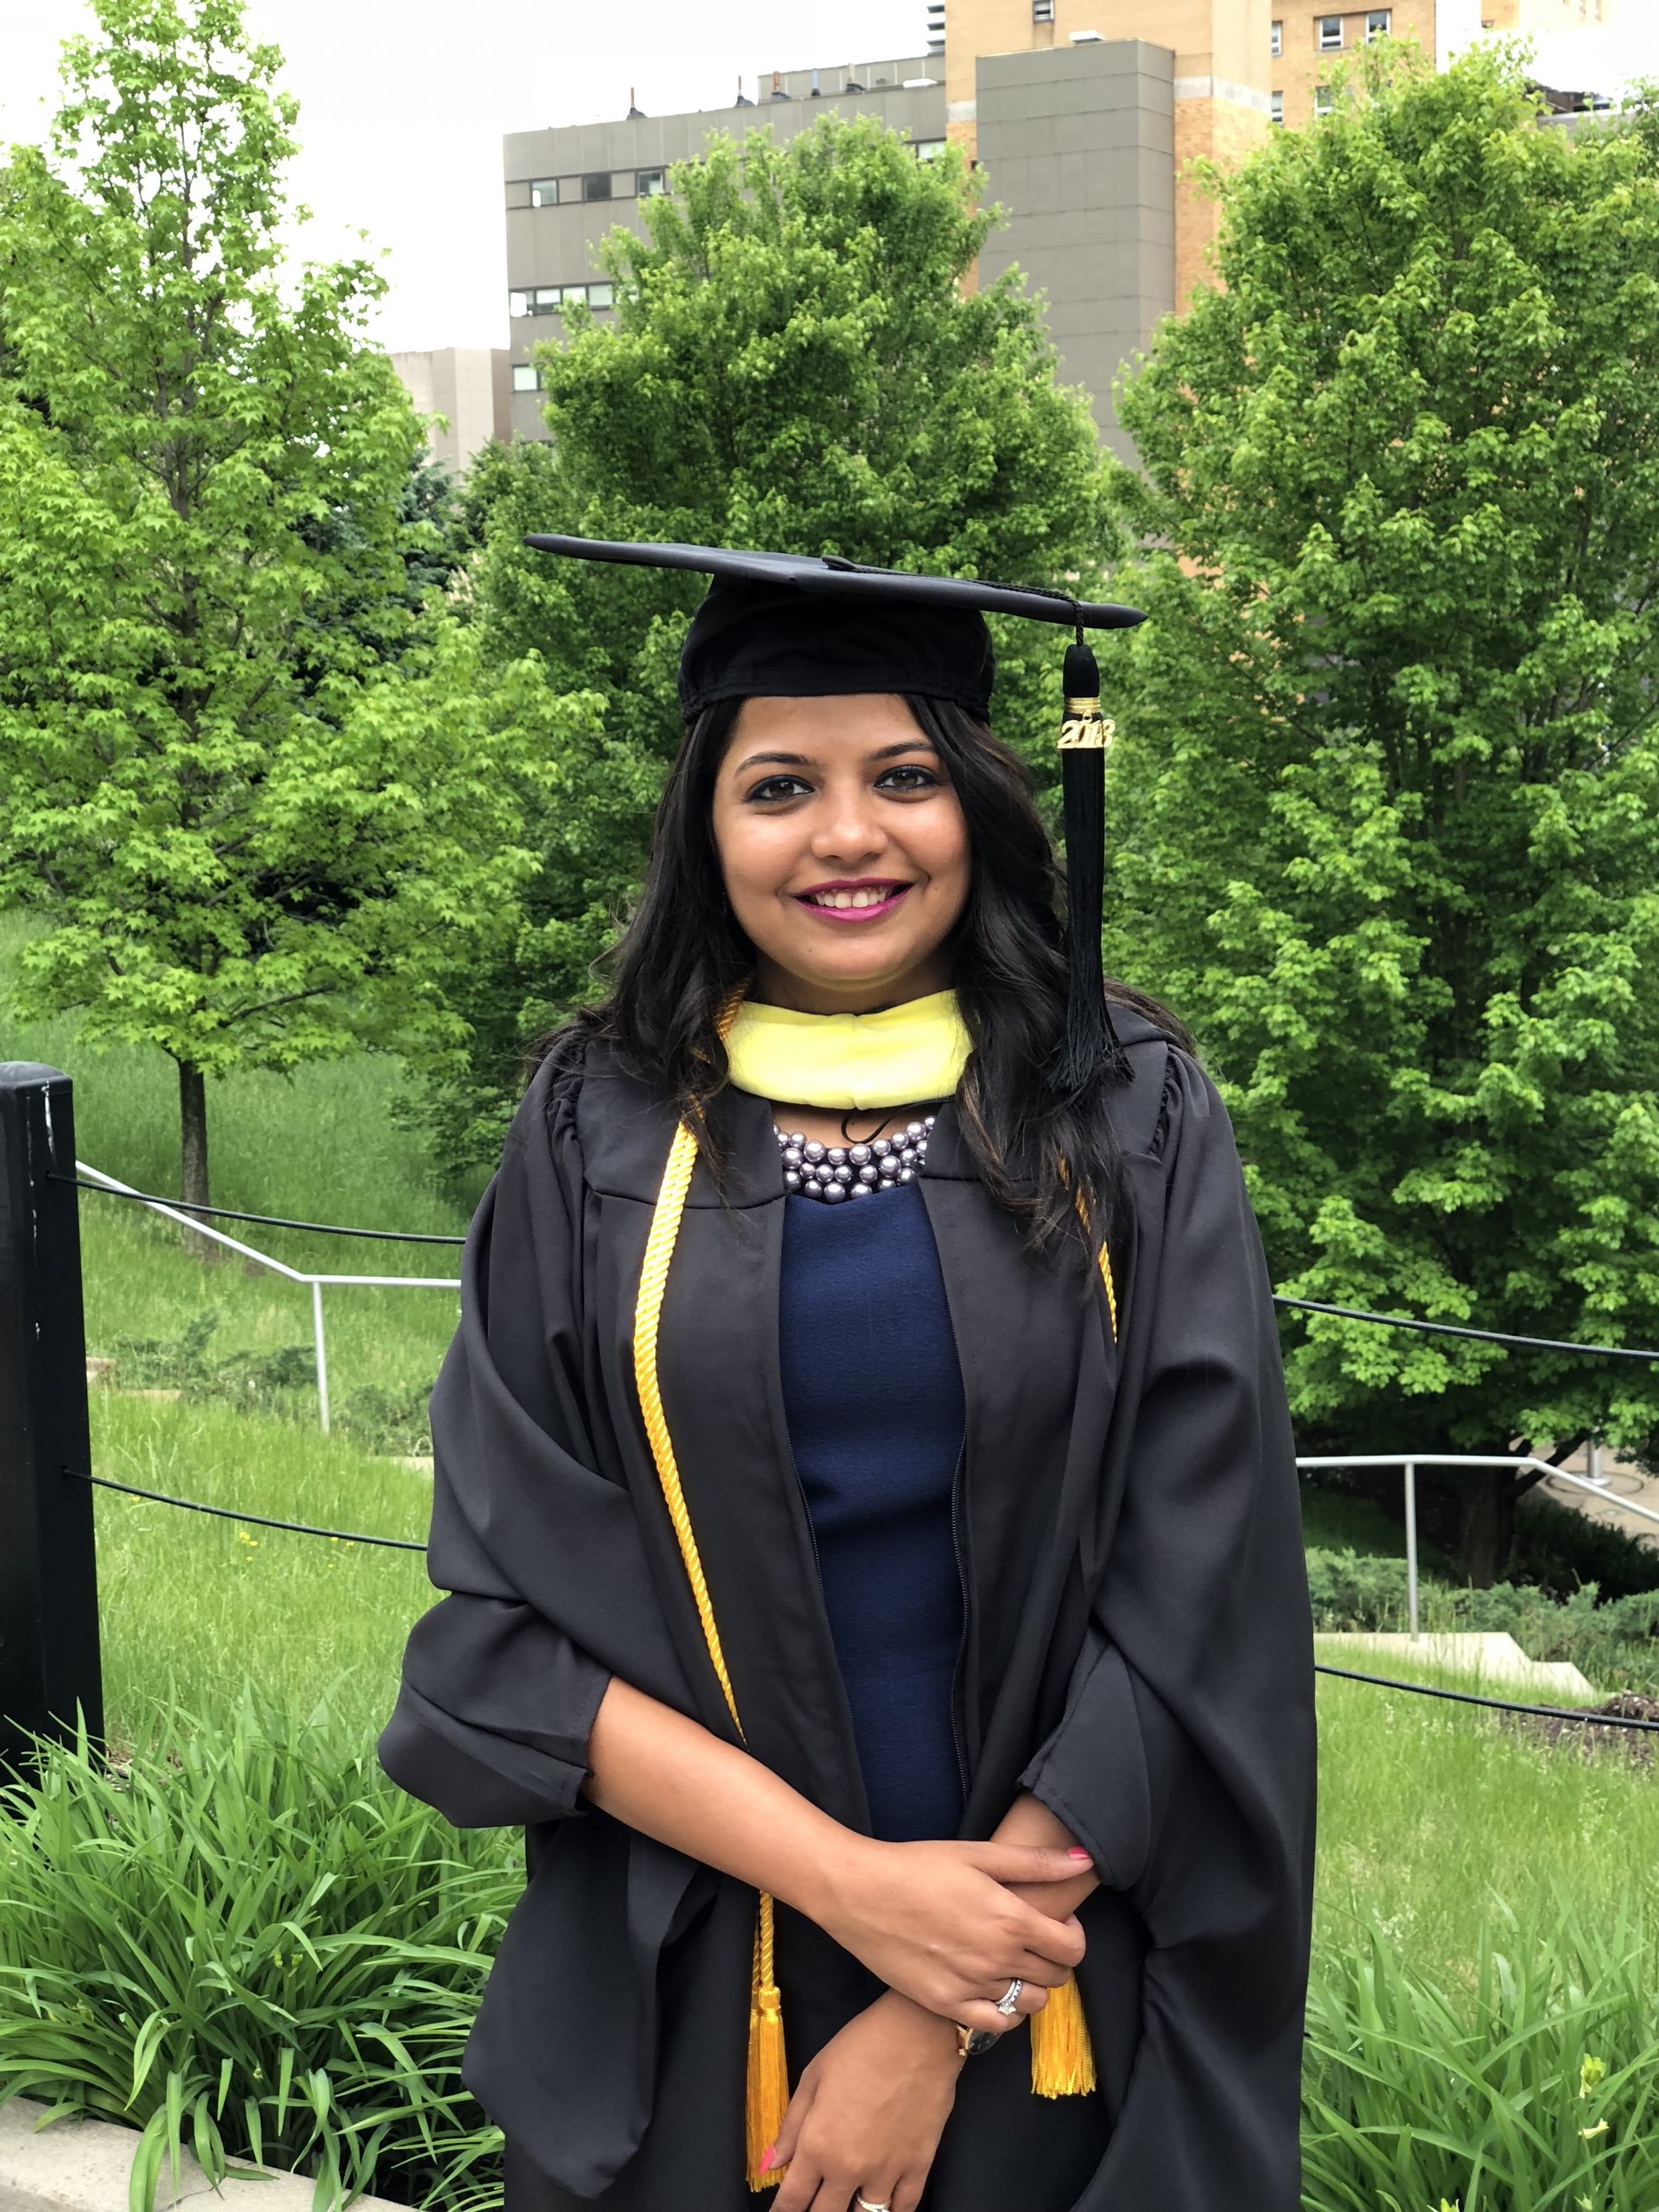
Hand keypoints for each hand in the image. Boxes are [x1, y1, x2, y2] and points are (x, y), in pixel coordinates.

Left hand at [765, 1990, 960, 2211]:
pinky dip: (891, 2211)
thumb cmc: (861, 2046)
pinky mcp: (919, 2166)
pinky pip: (903, 2209)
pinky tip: (883, 2203)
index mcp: (818, 2145)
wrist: (917, 2032)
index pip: (792, 2200)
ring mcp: (887, 2171)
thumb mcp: (814, 2077)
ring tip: (846, 2202)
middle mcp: (850, 2167)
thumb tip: (771, 2163)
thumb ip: (791, 2126)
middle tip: (812, 2206)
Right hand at [809, 1835, 1088, 2034]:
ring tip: (1010, 1961)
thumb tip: (1084, 1862)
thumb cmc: (918, 1865)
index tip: (1057, 1922)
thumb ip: (1035, 1862)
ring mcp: (971, 1986)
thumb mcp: (978, 1853)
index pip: (1073, 1947)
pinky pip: (996, 2024)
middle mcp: (997, 1958)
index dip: (1073, 1934)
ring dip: (1031, 1984)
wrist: (860, 1893)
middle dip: (1054, 1957)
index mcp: (1010, 1919)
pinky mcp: (945, 2004)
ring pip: (1030, 2003)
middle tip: (1032, 1938)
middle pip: (1056, 1976)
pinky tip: (992, 1987)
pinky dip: (1004, 2011)